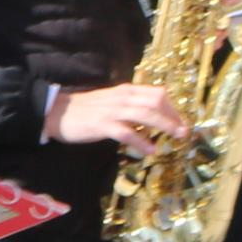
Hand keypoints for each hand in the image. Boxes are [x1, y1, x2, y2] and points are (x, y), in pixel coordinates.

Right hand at [52, 81, 187, 150]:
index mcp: (126, 90)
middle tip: (183, 132)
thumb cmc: (86, 109)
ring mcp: (113, 111)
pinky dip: (141, 141)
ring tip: (176, 137)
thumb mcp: (112, 101)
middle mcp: (123, 97)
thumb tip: (152, 118)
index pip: (157, 94)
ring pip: (146, 115)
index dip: (173, 108)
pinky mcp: (103, 125)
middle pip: (156, 102)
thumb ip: (130, 106)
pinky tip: (150, 151)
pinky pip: (127, 133)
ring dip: (165, 126)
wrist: (57, 112)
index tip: (180, 122)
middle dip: (174, 117)